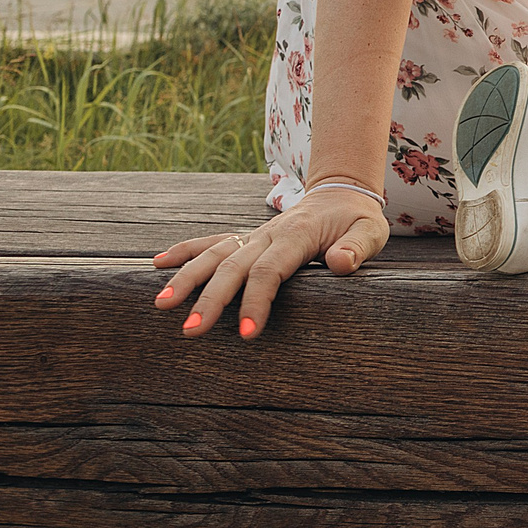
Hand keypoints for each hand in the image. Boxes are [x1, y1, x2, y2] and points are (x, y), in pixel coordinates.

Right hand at [150, 187, 389, 337]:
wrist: (343, 193)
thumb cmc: (358, 219)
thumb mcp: (370, 232)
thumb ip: (357, 248)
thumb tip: (340, 264)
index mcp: (296, 236)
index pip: (270, 271)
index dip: (256, 301)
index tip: (247, 334)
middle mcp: (267, 234)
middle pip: (232, 266)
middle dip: (210, 299)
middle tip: (191, 331)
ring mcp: (254, 236)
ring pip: (213, 254)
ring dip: (186, 277)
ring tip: (161, 305)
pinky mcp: (247, 239)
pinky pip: (210, 242)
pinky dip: (184, 251)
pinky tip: (157, 264)